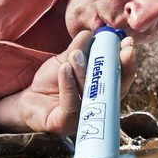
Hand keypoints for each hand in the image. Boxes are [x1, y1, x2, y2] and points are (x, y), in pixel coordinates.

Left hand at [16, 30, 136, 134]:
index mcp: (103, 89)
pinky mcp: (66, 124)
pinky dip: (69, 85)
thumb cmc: (52, 81)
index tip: (128, 44)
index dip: (127, 62)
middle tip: (120, 49)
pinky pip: (71, 105)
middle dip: (119, 67)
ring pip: (91, 94)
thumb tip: (90, 33)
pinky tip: (64, 69)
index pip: (121, 77)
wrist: (29, 98)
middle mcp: (98, 105)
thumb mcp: (66, 59)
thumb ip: (78, 47)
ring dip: (84, 71)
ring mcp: (83, 117)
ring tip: (75, 54)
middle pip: (116, 90)